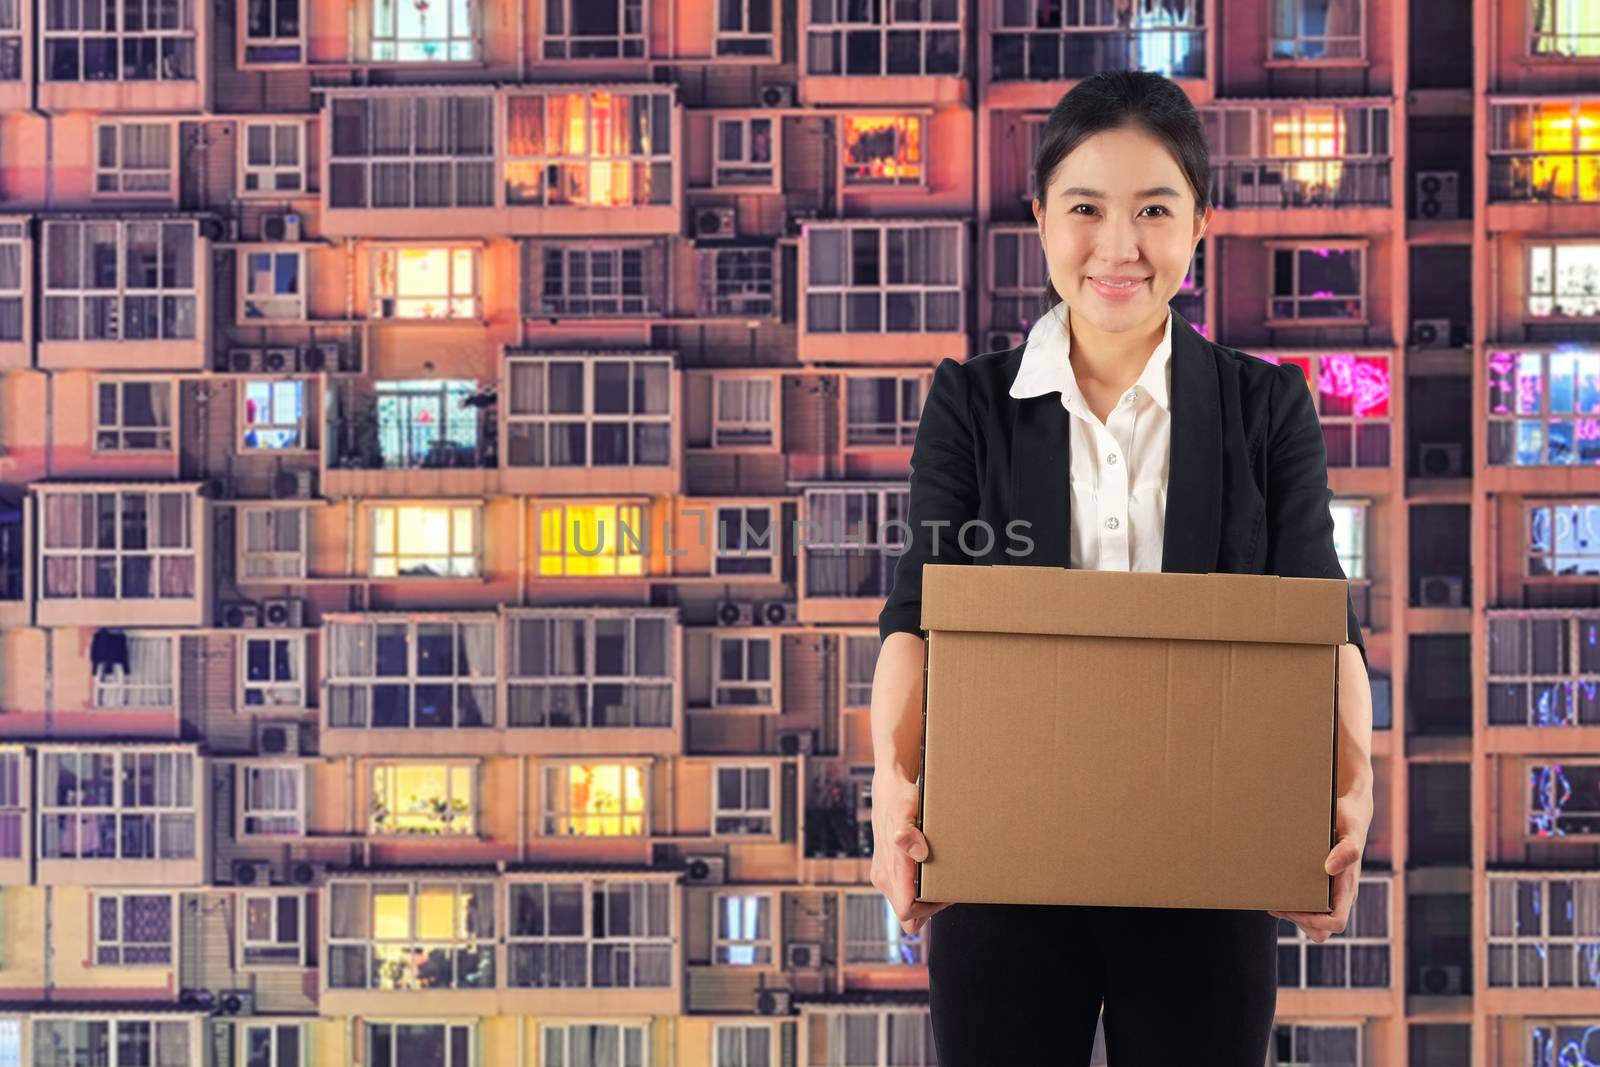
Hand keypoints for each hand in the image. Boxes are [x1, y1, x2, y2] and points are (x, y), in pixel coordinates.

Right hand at [869, 766, 950, 935]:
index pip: (908, 911)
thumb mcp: (906, 810)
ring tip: (941, 878)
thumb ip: (908, 833)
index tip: (946, 892)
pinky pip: (904, 894)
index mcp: (890, 869)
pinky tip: (930, 871)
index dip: (930, 909)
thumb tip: (917, 852)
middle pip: (909, 915)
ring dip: (925, 900)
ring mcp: (883, 876)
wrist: (888, 790)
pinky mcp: (886, 872)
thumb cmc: (900, 800)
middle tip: (948, 886)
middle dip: (930, 907)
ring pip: (906, 907)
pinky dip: (918, 890)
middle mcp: (883, 877)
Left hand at [1270, 791, 1369, 942]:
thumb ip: (1348, 850)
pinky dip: (1293, 905)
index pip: (1336, 923)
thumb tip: (1330, 868)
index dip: (1315, 923)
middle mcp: (1340, 895)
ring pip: (1314, 921)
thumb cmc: (1349, 821)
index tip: (1293, 909)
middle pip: (1322, 930)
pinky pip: (1309, 906)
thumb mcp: (1351, 832)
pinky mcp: (1321, 884)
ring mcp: (1331, 891)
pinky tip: (1276, 892)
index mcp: (1348, 888)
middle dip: (1300, 922)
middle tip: (1279, 906)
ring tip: (1275, 901)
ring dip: (1294, 916)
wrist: (1348, 810)